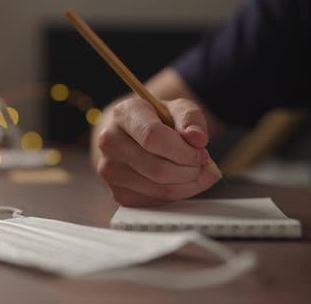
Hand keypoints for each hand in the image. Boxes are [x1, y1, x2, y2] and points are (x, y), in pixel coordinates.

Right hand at [95, 97, 221, 206]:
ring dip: (186, 185)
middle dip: (189, 171)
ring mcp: (109, 170)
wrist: (135, 134)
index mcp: (123, 113)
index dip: (183, 150)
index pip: (152, 137)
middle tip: (201, 165)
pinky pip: (156, 202)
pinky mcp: (117, 192)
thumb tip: (198, 140)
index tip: (201, 153)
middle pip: (157, 169)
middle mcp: (109, 142)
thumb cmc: (159, 120)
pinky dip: (176, 194)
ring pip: (159, 189)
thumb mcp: (179, 109)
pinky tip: (179, 181)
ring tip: (194, 172)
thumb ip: (191, 120)